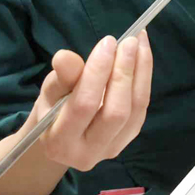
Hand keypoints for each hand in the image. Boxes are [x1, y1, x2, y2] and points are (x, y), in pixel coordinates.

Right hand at [24, 31, 152, 170]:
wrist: (62, 135)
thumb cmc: (52, 108)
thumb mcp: (49, 91)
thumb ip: (60, 77)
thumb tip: (65, 56)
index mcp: (59, 142)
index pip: (84, 105)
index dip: (98, 72)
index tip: (107, 42)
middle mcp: (88, 153)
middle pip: (116, 112)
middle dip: (124, 72)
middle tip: (129, 41)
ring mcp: (113, 148)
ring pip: (136, 109)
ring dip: (141, 71)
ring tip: (139, 41)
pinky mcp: (129, 138)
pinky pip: (142, 106)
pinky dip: (145, 77)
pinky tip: (143, 54)